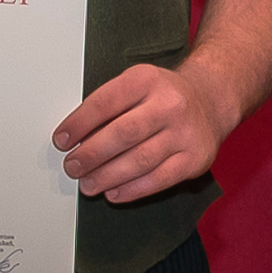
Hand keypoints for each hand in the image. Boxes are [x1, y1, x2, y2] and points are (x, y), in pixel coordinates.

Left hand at [55, 59, 230, 203]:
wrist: (211, 100)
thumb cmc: (164, 95)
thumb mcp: (137, 84)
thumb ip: (109, 106)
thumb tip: (75, 138)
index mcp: (147, 80)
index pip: (105, 102)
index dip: (79, 124)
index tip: (61, 140)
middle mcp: (169, 104)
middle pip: (123, 134)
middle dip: (91, 154)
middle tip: (72, 166)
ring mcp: (185, 133)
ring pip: (140, 160)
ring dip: (108, 176)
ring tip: (88, 183)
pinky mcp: (195, 159)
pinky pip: (159, 179)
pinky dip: (132, 190)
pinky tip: (114, 192)